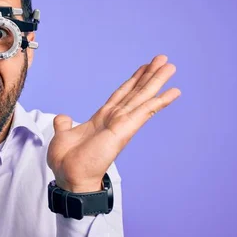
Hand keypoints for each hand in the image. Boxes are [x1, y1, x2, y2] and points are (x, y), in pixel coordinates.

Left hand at [47, 55, 180, 192]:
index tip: (143, 68)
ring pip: (142, 98)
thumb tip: (63, 118)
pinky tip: (173, 92)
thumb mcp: (63, 136)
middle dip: (149, 76)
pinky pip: (144, 112)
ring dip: (157, 82)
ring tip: (170, 66)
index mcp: (101, 119)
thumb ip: (65, 124)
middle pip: (135, 92)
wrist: (70, 177)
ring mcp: (121, 124)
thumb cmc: (68, 162)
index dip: (132, 81)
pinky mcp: (124, 130)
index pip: (120, 95)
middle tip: (163, 59)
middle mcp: (114, 120)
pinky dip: (159, 101)